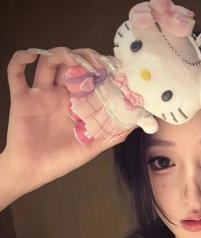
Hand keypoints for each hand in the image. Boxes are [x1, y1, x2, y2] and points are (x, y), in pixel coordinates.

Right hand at [2, 47, 127, 196]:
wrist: (33, 171)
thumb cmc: (62, 160)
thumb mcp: (92, 147)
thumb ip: (112, 135)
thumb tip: (137, 124)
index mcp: (78, 104)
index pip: (90, 79)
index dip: (100, 70)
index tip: (112, 67)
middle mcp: (60, 95)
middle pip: (71, 66)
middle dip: (83, 58)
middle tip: (95, 61)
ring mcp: (41, 94)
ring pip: (47, 64)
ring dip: (59, 54)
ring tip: (72, 58)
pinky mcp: (21, 98)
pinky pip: (15, 73)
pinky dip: (19, 60)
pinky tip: (31, 56)